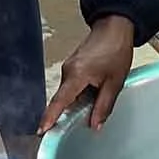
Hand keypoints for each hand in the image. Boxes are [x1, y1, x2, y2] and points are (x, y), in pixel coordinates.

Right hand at [43, 15, 135, 130]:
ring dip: (76, 103)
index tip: (41, 130)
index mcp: (77, 75)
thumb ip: (103, 106)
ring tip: (90, 111)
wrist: (115, 27)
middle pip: (63, 99)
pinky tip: (91, 96)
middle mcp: (68, 71)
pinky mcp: (73, 65)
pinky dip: (78, 94)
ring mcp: (69, 67)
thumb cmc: (116, 50)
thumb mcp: (114, 82)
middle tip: (72, 131)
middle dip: (67, 114)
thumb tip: (95, 125)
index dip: (50, 117)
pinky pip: (72, 85)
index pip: (59, 101)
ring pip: (68, 92)